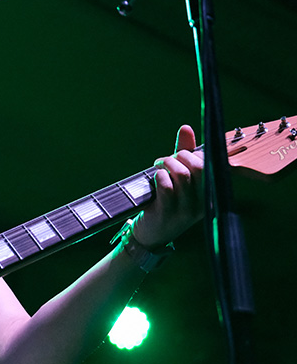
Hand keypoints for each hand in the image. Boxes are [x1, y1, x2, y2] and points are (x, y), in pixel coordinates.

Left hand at [133, 124, 204, 248]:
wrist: (149, 235)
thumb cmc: (164, 203)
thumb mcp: (177, 178)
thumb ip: (183, 153)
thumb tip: (186, 128)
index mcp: (211, 193)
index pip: (213, 165)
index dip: (197, 153)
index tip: (183, 152)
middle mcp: (204, 202)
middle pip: (200, 167)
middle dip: (181, 156)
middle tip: (166, 160)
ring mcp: (187, 210)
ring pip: (183, 175)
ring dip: (167, 164)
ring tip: (158, 167)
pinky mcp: (169, 214)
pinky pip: (167, 187)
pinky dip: (159, 176)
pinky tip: (155, 178)